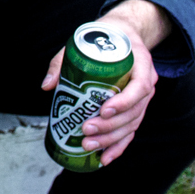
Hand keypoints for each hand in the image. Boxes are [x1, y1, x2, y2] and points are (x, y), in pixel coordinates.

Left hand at [40, 0, 169, 164]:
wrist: (123, 35)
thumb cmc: (101, 38)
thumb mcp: (82, 42)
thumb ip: (62, 62)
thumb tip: (47, 86)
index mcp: (140, 64)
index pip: (139, 87)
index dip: (123, 102)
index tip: (103, 110)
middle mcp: (147, 83)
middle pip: (134, 111)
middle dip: (110, 126)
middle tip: (86, 130)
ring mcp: (143, 99)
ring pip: (132, 124)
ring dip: (111, 139)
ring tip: (89, 145)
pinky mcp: (136, 109)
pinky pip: (130, 131)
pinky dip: (118, 147)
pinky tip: (104, 159)